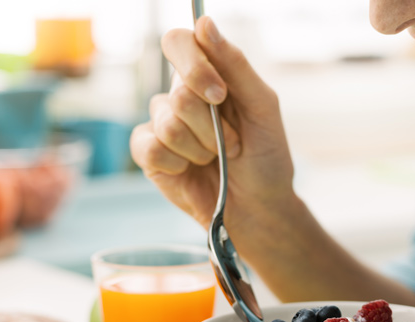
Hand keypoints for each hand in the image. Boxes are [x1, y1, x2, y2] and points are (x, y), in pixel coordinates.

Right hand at [130, 16, 294, 236]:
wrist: (260, 206)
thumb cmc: (266, 156)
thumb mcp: (262, 107)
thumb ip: (235, 65)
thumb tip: (204, 22)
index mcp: (208, 76)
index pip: (179, 42)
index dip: (195, 66)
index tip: (220, 95)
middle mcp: (180, 95)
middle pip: (178, 92)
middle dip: (212, 125)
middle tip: (232, 143)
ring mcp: (162, 124)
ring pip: (167, 123)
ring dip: (201, 148)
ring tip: (216, 159)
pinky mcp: (149, 155)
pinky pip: (150, 148)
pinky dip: (178, 163)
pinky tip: (191, 170)